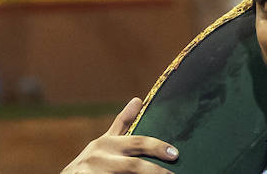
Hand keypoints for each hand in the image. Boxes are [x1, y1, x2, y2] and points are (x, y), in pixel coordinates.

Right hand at [60, 98, 179, 173]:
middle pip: (133, 166)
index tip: (175, 154)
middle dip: (155, 171)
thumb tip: (138, 99)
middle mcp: (99, 158)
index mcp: (107, 143)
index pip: (137, 143)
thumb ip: (122, 124)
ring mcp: (92, 173)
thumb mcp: (105, 142)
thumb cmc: (92, 162)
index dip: (157, 147)